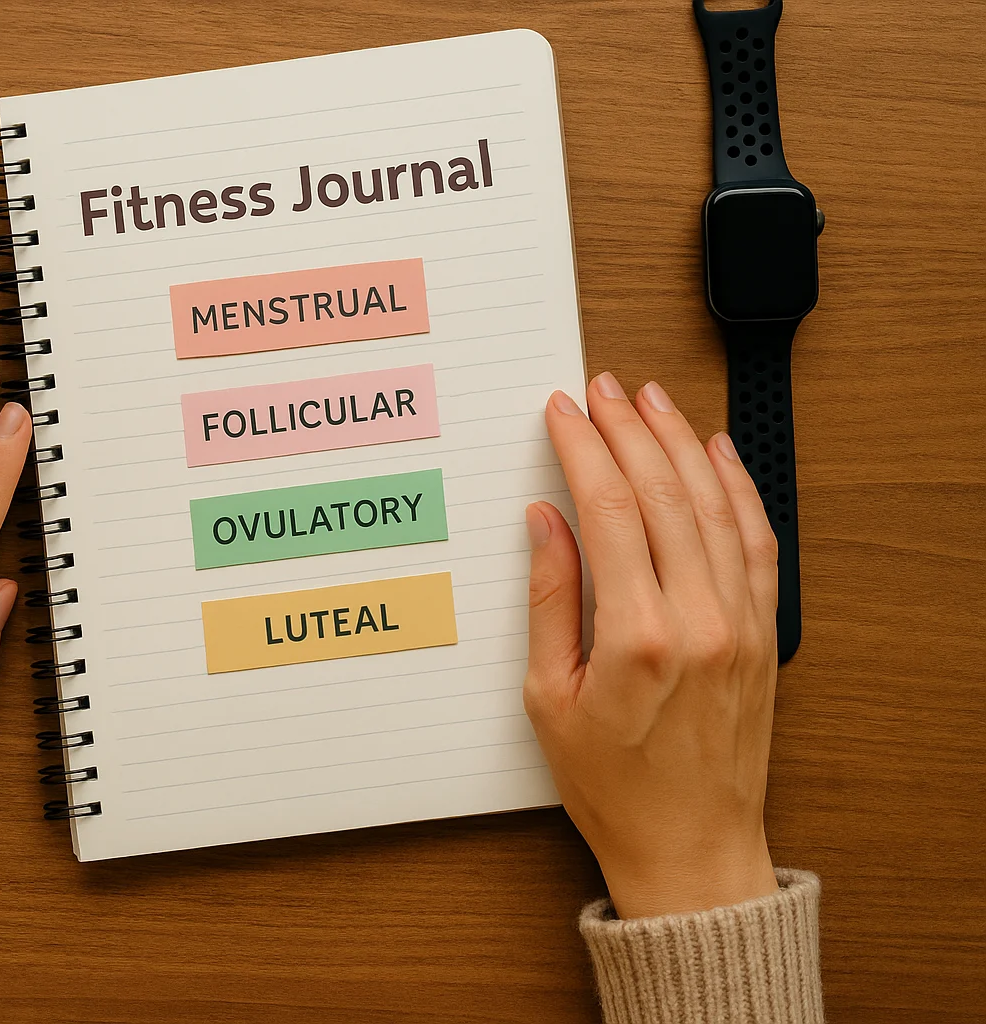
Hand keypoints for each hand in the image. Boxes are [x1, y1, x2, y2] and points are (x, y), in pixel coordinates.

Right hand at [523, 372, 780, 918]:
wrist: (691, 848)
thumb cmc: (613, 786)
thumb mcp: (550, 699)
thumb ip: (549, 601)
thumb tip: (547, 522)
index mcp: (639, 637)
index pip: (610, 509)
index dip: (584, 448)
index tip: (563, 412)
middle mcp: (700, 621)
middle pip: (665, 494)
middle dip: (629, 430)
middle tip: (602, 389)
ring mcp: (741, 625)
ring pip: (716, 506)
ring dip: (682, 444)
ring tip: (652, 403)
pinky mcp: (763, 635)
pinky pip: (757, 542)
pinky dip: (738, 490)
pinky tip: (716, 455)